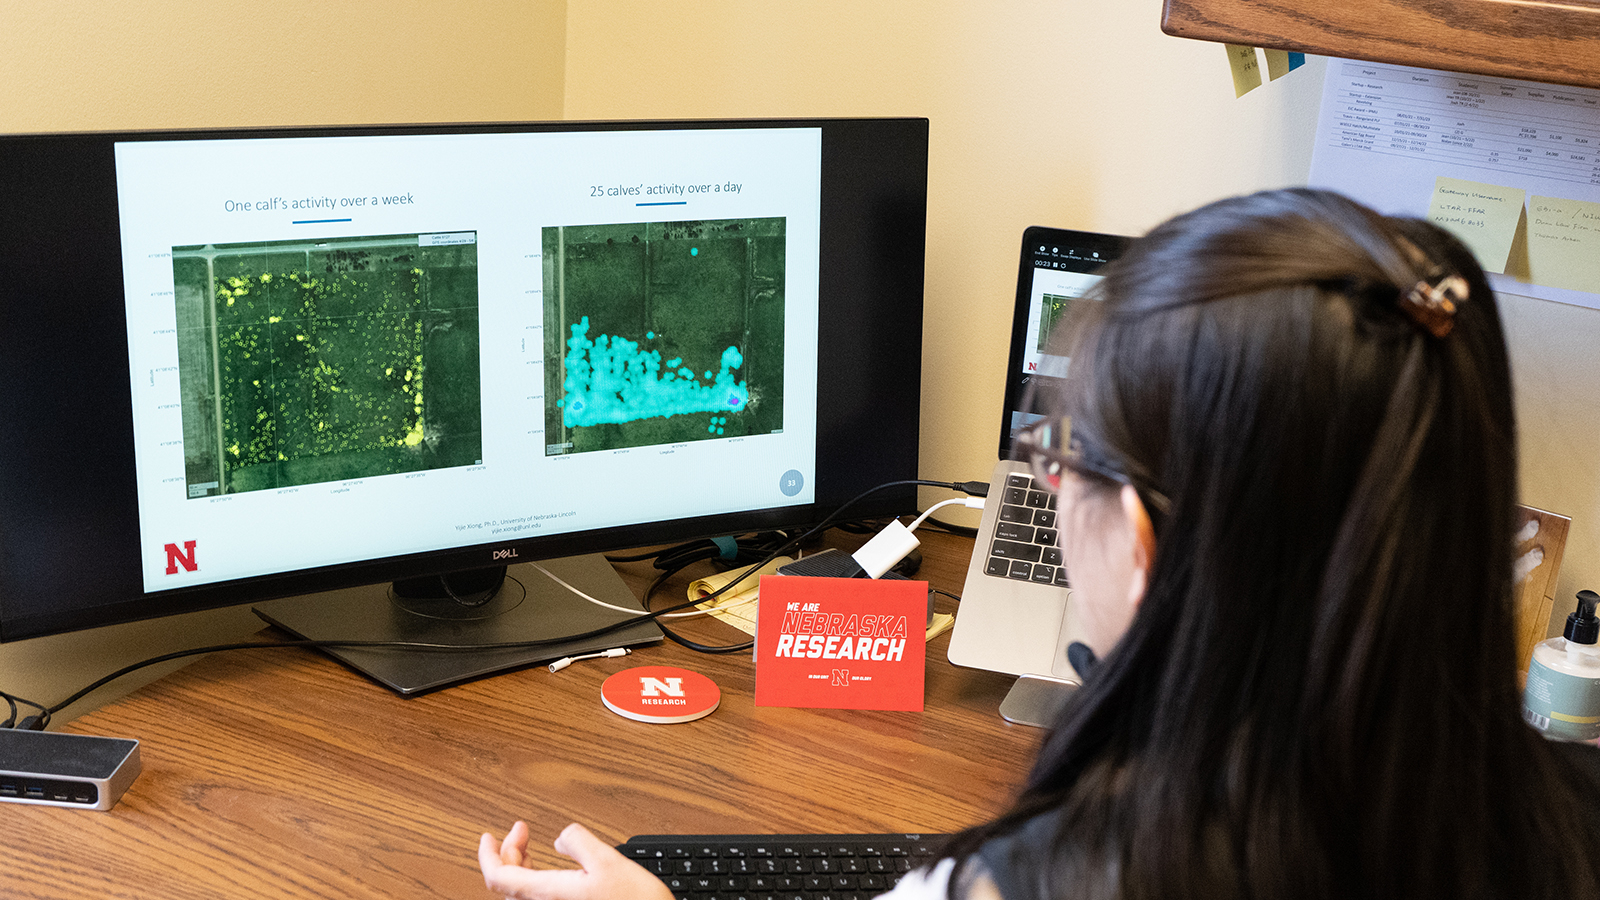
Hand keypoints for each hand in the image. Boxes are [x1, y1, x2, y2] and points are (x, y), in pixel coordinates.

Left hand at [478, 821, 672, 899]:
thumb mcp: (608, 861)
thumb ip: (578, 841)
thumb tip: (559, 836)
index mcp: (549, 895)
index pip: (498, 878)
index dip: (488, 854)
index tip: (489, 836)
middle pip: (508, 883)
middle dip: (509, 851)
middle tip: (520, 829)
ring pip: (522, 891)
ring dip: (520, 864)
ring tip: (528, 845)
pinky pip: (537, 897)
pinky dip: (534, 877)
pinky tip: (549, 867)